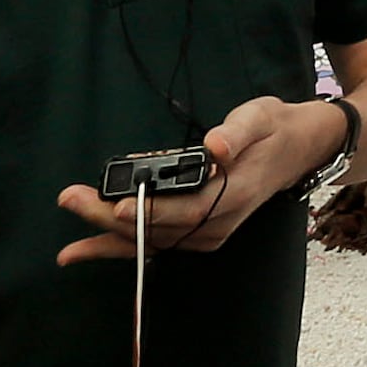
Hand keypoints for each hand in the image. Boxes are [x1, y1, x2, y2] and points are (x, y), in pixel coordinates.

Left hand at [53, 94, 346, 264]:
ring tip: (68, 249)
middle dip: (110, 220)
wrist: (297, 150)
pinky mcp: (197, 234)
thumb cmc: (275, 129)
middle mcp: (217, 224)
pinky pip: (155, 244)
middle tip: (71, 200)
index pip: (183, 209)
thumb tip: (214, 146)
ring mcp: (208, 234)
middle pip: (158, 230)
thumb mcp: (261, 117)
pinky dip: (121, 248)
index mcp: (233, 195)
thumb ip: (237, 132)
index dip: (147, 209)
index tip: (113, 202)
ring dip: (109, 241)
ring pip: (152, 243)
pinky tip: (90, 249)